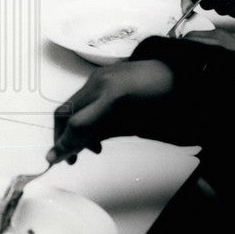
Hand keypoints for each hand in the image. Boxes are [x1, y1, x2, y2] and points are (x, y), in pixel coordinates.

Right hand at [48, 60, 175, 164]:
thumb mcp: (138, 126)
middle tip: (71, 156)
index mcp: (114, 97)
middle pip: (69, 112)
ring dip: (73, 126)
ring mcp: (100, 76)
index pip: (78, 123)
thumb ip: (105, 134)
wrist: (180, 77)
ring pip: (74, 104)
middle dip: (64, 136)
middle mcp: (102, 83)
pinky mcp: (101, 74)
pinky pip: (83, 96)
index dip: (64, 142)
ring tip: (91, 146)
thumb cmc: (166, 104)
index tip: (54, 159)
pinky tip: (97, 128)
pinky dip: (83, 114)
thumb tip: (79, 146)